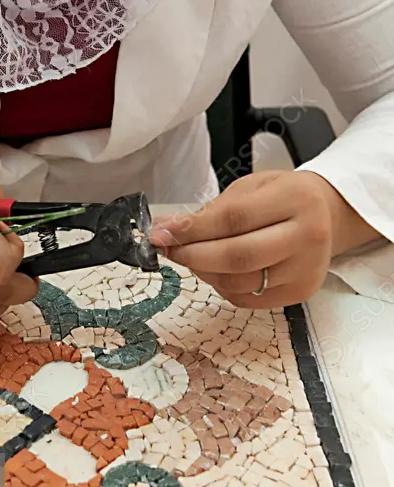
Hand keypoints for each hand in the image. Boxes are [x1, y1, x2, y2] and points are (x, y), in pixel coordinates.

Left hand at [150, 171, 380, 307]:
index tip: (161, 233)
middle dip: (193, 255)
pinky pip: (248, 298)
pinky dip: (221, 286)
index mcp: (296, 199)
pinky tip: (214, 270)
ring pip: (240, 282)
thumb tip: (165, 229)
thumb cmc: (282, 197)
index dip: (192, 229)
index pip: (234, 219)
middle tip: (167, 249)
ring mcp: (306, 269)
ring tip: (190, 256)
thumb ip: (211, 210)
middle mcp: (308, 236)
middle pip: (238, 257)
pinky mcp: (300, 293)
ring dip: (204, 272)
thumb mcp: (250, 188)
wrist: (326, 216)